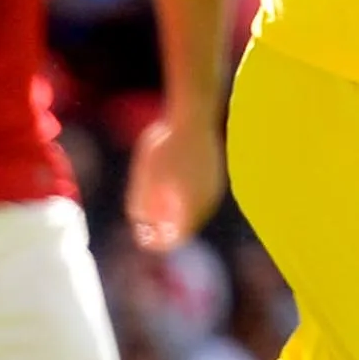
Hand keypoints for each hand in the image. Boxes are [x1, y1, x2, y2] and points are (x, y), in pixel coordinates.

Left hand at [126, 111, 223, 250]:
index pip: (175, 239)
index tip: (143, 239)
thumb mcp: (144, 178)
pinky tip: (172, 193)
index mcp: (191, 207)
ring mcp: (215, 191)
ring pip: (196, 214)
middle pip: (187, 229)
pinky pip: (201, 200)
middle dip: (167, 231)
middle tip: (147, 229)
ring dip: (177, 217)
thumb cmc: (165, 146)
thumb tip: (142, 222)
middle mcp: (208, 203)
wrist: (193, 116)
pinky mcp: (217, 179)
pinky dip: (186, 203)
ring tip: (157, 212)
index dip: (157, 243)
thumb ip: (141, 205)